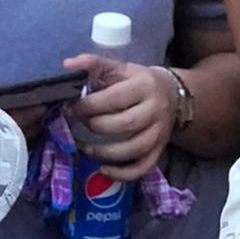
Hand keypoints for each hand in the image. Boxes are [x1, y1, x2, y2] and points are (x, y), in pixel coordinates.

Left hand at [66, 51, 182, 181]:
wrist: (172, 95)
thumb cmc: (137, 82)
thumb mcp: (119, 68)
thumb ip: (93, 64)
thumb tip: (67, 64)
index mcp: (144, 86)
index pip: (114, 99)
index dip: (88, 106)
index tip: (70, 109)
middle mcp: (155, 110)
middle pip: (125, 124)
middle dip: (95, 126)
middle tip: (77, 125)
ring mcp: (159, 132)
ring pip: (134, 149)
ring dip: (105, 152)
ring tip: (85, 148)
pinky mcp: (159, 150)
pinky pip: (143, 167)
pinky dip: (122, 174)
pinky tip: (103, 169)